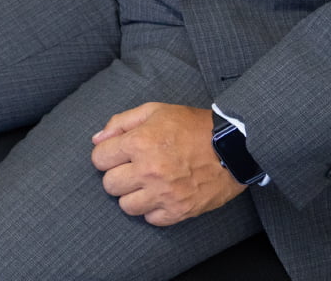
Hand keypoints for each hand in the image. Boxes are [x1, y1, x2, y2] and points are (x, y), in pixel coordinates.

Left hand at [90, 103, 245, 226]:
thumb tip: (97, 139)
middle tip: (133, 169)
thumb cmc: (192, 126)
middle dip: (117, 175)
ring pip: (126, 206)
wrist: (233, 147)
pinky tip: (162, 195)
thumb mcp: (155, 111)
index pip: (99, 159)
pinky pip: (150, 219)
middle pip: (109, 185)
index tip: (119, 154)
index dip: (107, 155)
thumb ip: (121, 123)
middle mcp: (148, 170)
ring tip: (147, 184)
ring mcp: (164, 193)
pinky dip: (154, 209)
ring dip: (133, 195)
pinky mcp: (179, 211)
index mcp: (139, 143)